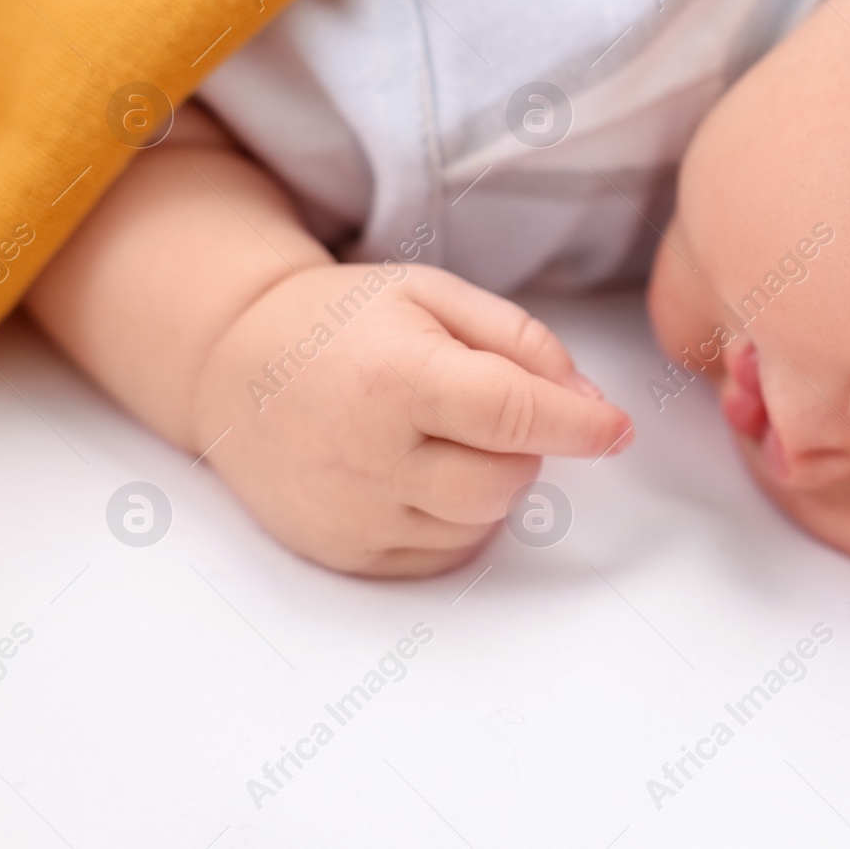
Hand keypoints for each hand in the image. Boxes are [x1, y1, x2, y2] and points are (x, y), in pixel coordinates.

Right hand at [188, 263, 631, 574]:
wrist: (232, 367)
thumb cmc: (341, 323)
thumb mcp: (432, 295)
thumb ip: (520, 342)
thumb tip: (587, 403)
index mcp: (397, 378)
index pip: (514, 415)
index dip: (579, 425)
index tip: (617, 429)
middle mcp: (372, 456)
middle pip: (507, 480)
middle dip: (524, 447)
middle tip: (485, 409)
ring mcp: (354, 514)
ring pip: (480, 521)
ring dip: (490, 482)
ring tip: (438, 435)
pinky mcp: (344, 552)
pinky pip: (443, 554)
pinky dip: (456, 519)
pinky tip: (419, 473)